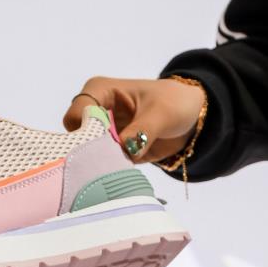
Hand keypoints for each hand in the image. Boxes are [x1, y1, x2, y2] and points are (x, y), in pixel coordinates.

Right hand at [64, 76, 205, 162]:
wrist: (190, 119)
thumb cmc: (174, 103)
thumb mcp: (161, 113)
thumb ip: (141, 131)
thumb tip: (124, 149)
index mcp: (101, 91)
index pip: (77, 112)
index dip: (84, 129)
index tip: (103, 142)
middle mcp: (96, 113)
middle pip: (78, 137)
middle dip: (91, 151)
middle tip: (112, 160)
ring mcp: (103, 135)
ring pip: (89, 155)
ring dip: (102, 165)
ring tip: (120, 168)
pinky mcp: (113, 154)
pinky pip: (104, 167)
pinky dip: (111, 173)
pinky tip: (123, 175)